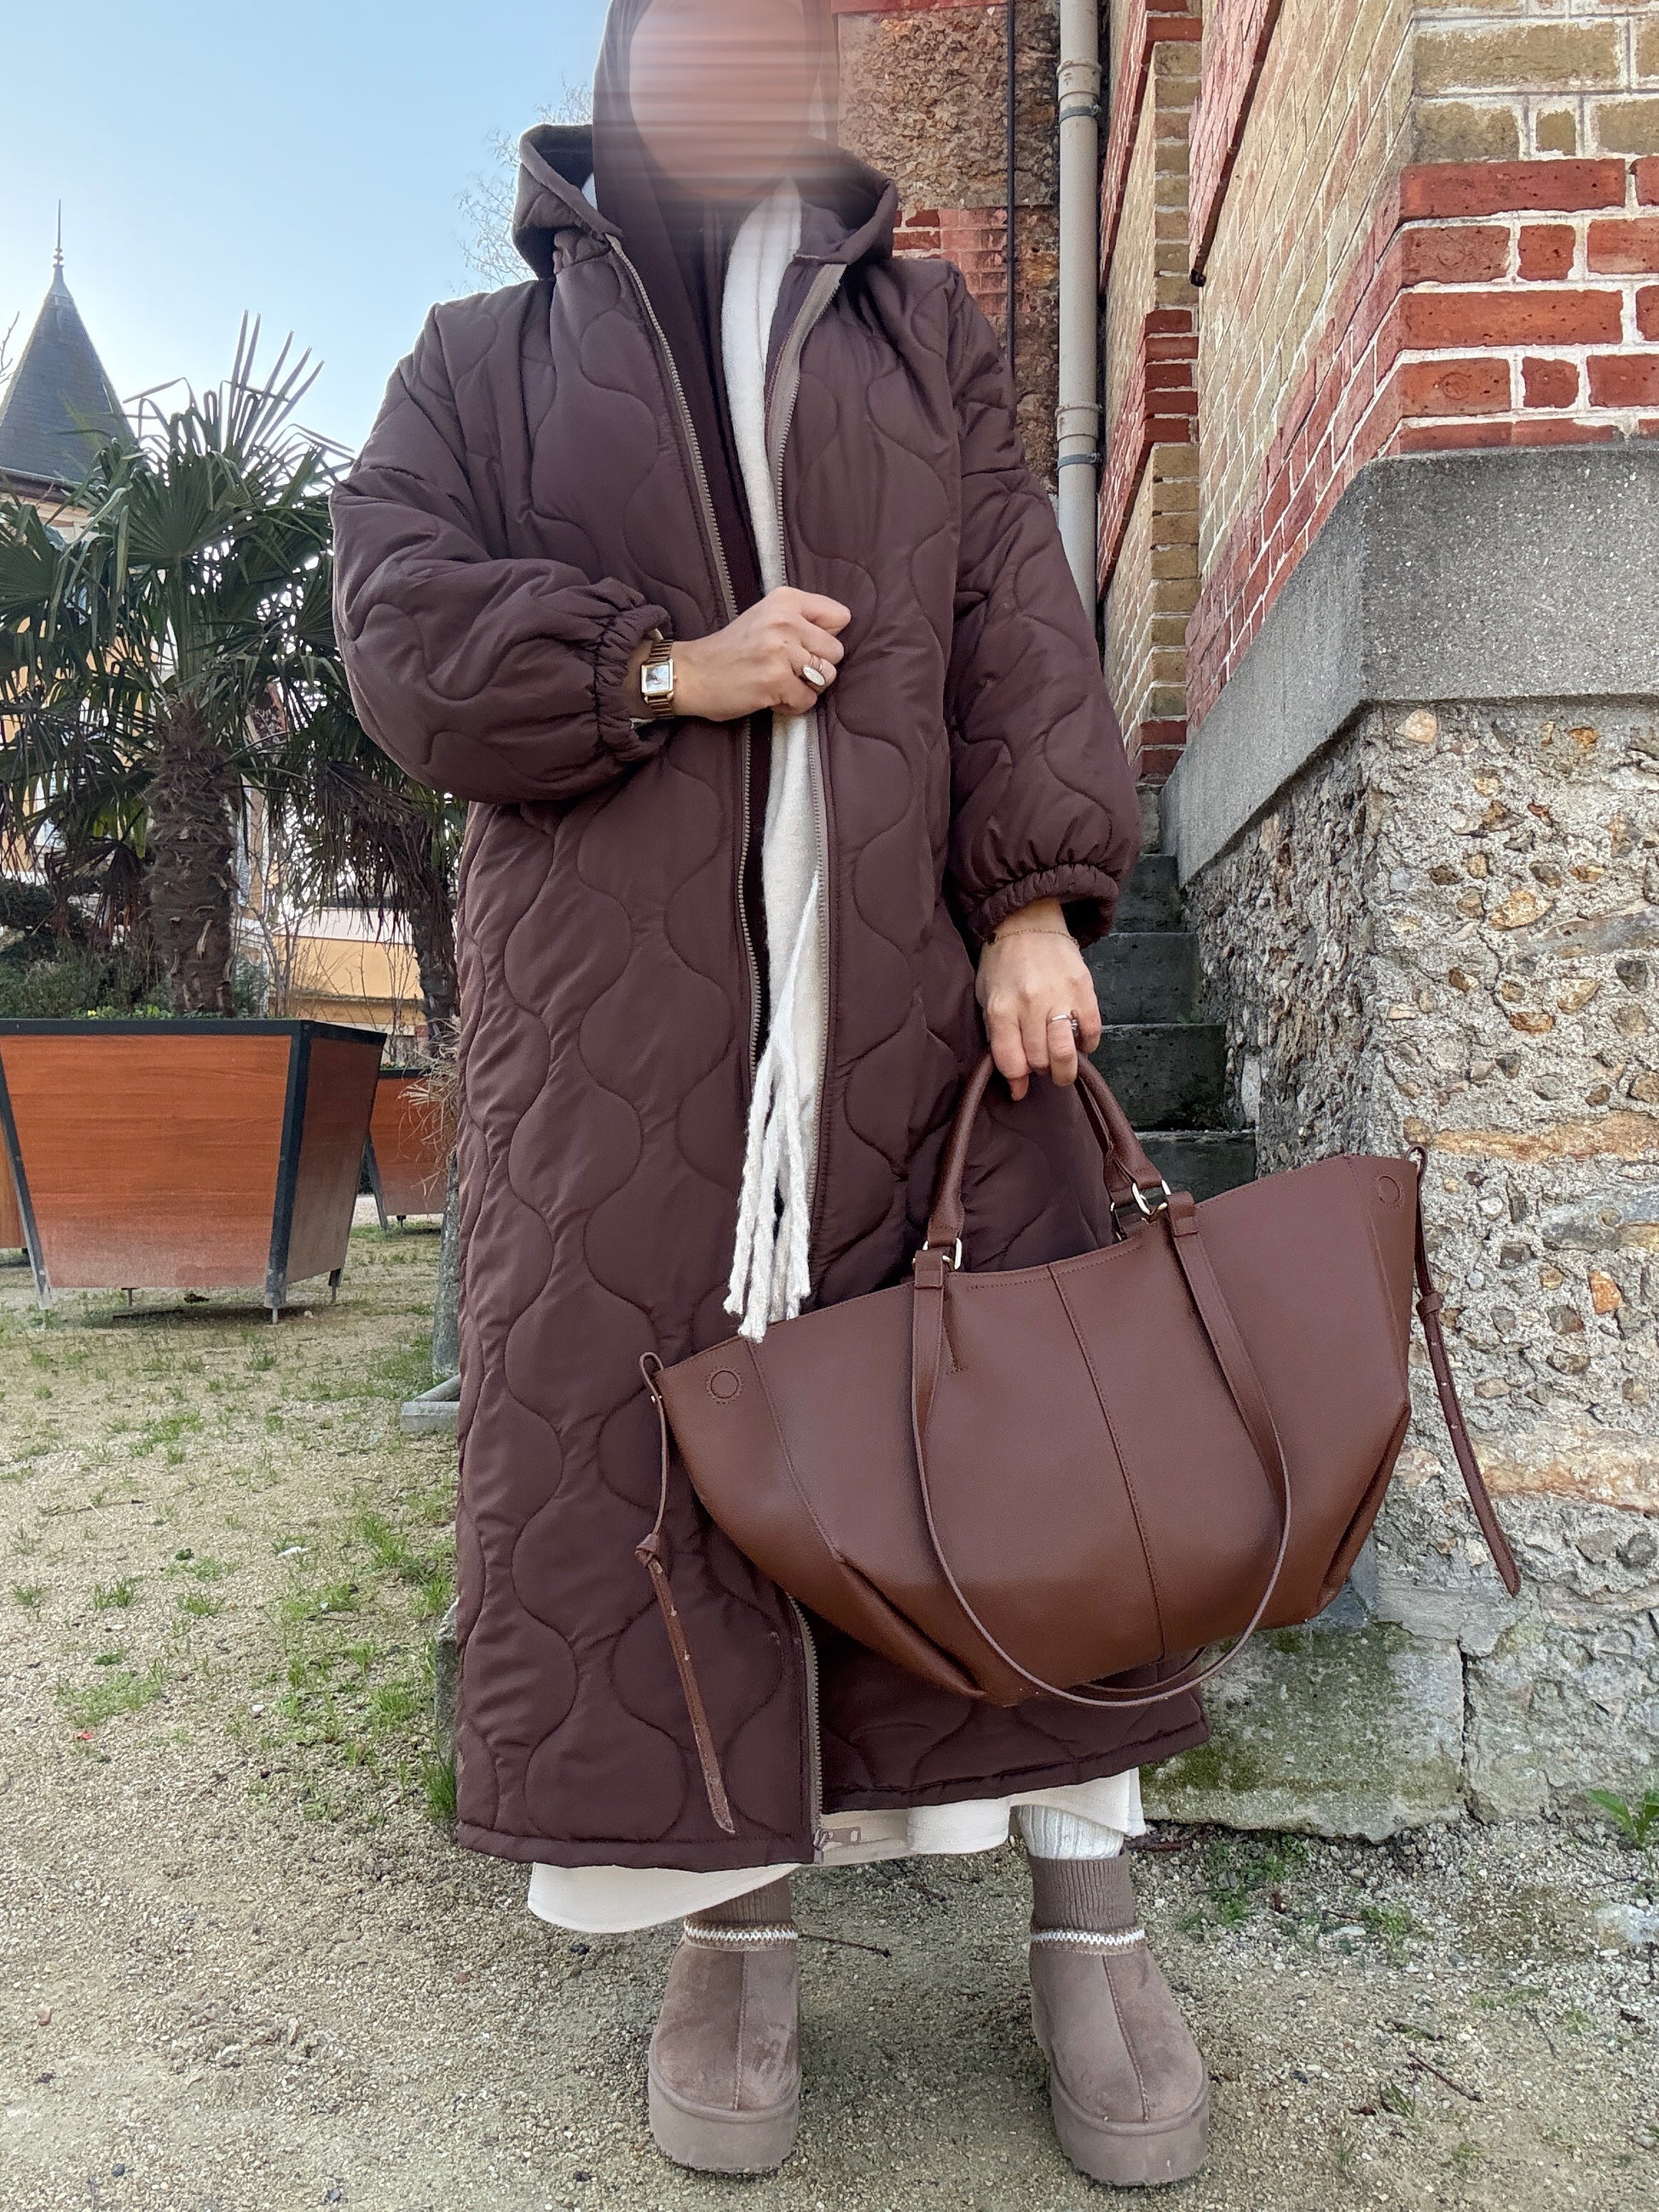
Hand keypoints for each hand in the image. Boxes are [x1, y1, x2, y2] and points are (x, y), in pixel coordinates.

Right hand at [671, 588, 850, 721]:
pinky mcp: (775, 680)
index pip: (841, 616)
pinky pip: (808, 700)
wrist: (692, 673)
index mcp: (786, 600)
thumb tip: (839, 635)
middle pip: (836, 652)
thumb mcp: (765, 618)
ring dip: (805, 687)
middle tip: (789, 669)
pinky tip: (771, 696)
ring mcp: (781, 651)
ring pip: (826, 678)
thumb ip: (801, 620)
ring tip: (780, 682)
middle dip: (817, 667)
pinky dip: (791, 705)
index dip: (826, 637)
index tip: (804, 645)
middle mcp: (785, 620)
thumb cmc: (732, 649)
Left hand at [975, 899, 1102, 1100]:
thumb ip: (998, 1041)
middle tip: (1041, 1064)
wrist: (1027, 920)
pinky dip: (1088, 1045)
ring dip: (1065, 1068)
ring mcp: (1059, 995)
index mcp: (1001, 1008)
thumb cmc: (1002, 965)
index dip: (1016, 1081)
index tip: (1020, 1085)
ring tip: (1062, 1067)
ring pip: (1066, 1051)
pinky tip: (1079, 1043)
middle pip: (1039, 1060)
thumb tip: (1016, 1087)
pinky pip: (1092, 1031)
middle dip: (1040, 1070)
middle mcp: (1030, 1004)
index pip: (1011, 1061)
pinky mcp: (1084, 988)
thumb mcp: (987, 998)